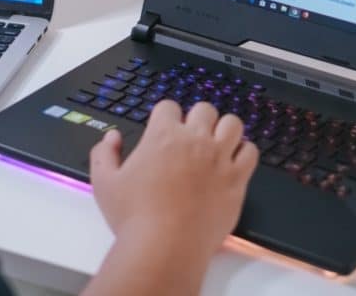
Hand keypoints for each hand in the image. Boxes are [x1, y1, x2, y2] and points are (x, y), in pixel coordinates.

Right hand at [90, 100, 258, 259]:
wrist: (164, 248)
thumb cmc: (135, 218)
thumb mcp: (105, 183)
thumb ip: (104, 154)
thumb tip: (111, 138)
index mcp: (163, 136)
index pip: (169, 106)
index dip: (165, 115)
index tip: (165, 126)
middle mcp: (194, 141)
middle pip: (204, 109)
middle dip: (197, 118)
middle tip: (192, 134)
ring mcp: (218, 158)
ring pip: (232, 123)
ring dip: (224, 129)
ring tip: (217, 141)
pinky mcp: (236, 179)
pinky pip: (250, 152)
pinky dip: (244, 152)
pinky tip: (234, 160)